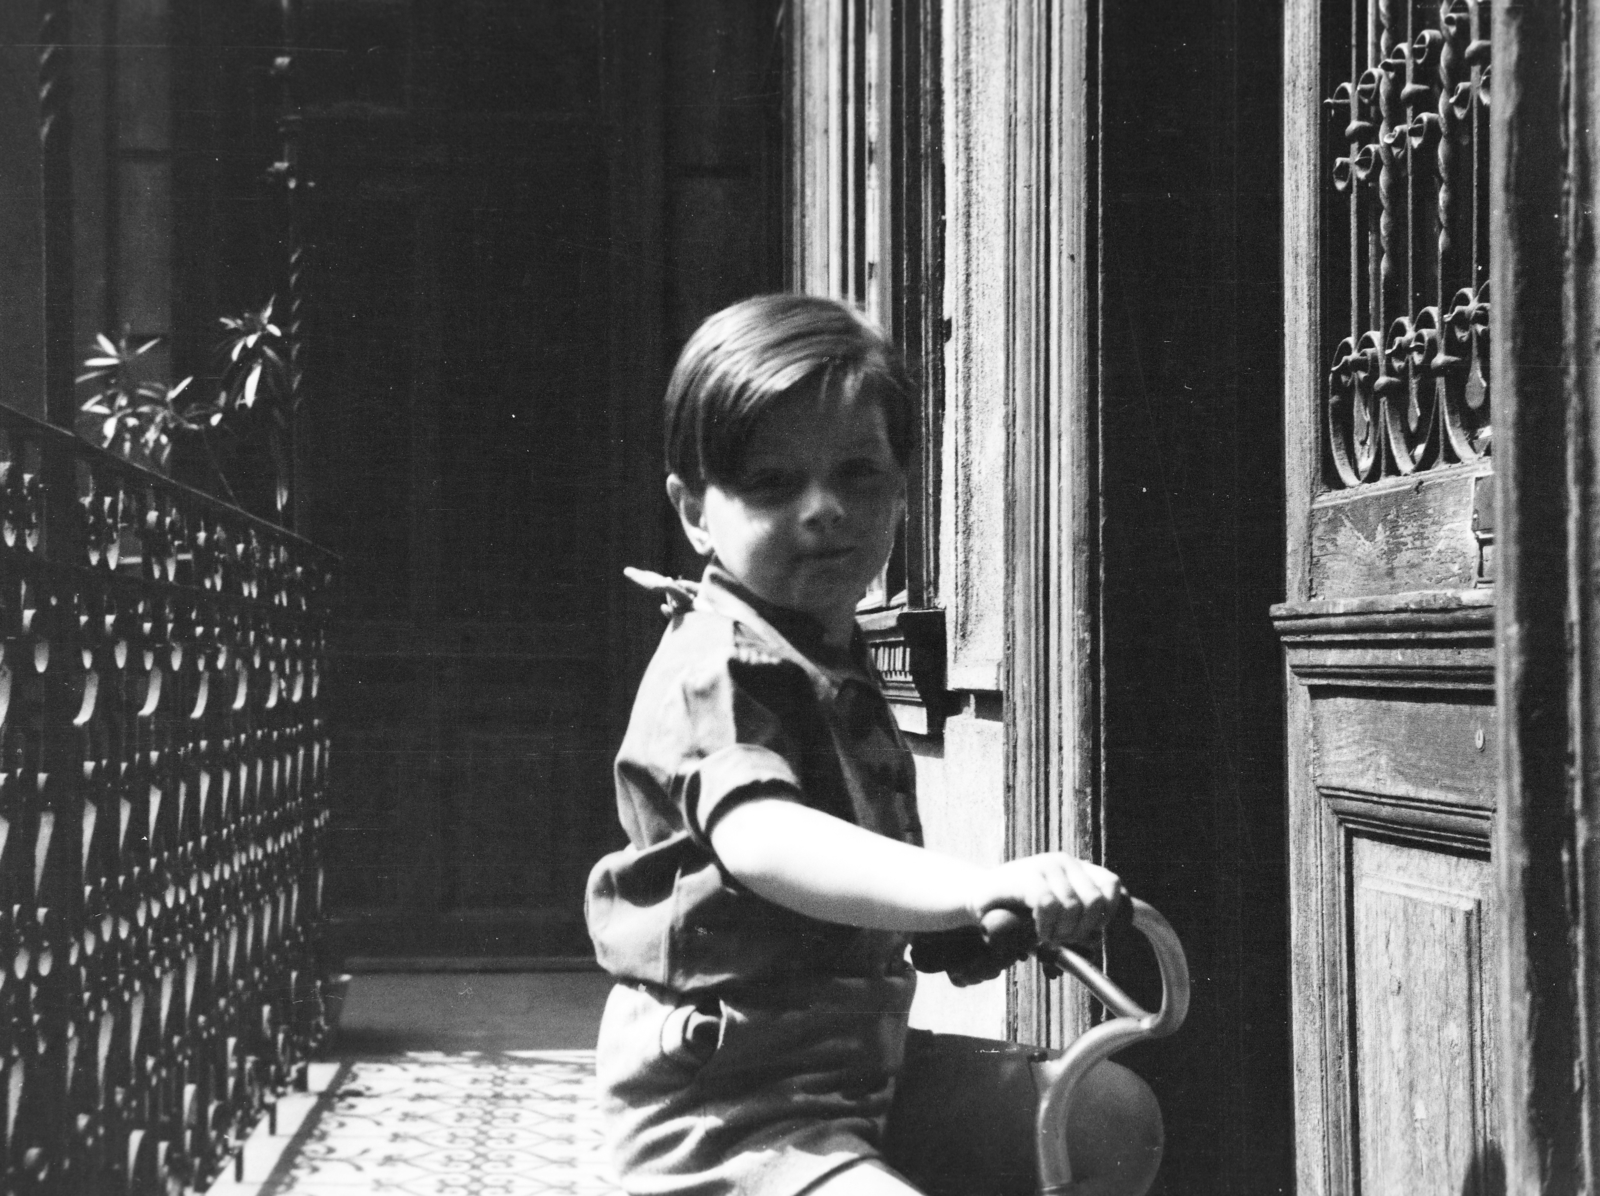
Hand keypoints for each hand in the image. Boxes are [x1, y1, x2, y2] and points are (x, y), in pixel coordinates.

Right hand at [966, 855, 1125, 946]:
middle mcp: (1064, 861)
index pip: (1111, 884)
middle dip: (1082, 928)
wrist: (979, 898)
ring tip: (1046, 935)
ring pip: (1073, 905)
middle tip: (1062, 938)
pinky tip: (1037, 931)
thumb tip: (1100, 937)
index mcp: (1076, 868)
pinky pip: (1048, 904)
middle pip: (1095, 900)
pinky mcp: (1026, 876)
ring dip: (1061, 931)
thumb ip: (1079, 918)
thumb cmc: (1019, 910)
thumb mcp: (1055, 912)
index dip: (1107, 912)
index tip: (1089, 930)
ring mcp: (1045, 865)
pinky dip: (1046, 925)